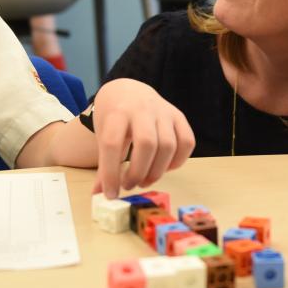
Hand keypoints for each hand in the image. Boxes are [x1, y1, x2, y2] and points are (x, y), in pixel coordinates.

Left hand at [90, 78, 194, 198]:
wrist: (128, 91)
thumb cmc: (114, 117)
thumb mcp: (103, 135)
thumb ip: (103, 165)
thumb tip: (99, 195)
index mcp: (117, 112)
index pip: (113, 144)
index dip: (111, 173)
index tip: (111, 194)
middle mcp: (142, 108)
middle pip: (146, 144)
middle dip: (139, 172)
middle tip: (129, 186)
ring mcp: (164, 111)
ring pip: (168, 145)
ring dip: (157, 171)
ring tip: (144, 181)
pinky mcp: (179, 116)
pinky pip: (187, 142)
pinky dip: (178, 161)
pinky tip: (164, 168)